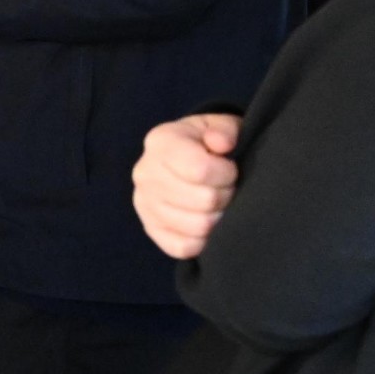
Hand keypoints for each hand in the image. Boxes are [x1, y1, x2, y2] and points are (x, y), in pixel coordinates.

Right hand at [135, 113, 245, 258]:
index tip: (230, 169)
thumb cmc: (206, 143)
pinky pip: (182, 247)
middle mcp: (145, 173)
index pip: (200, 169)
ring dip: (217, 218)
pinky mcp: (150, 229)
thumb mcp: (219, 126)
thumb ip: (225, 130)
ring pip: (197, 226)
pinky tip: (207, 223)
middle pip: (203, 200)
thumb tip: (221, 144)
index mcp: (160, 142)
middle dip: (226, 196)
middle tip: (227, 188)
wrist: (185, 159)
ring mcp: (144, 204)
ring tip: (218, 205)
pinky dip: (203, 240)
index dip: (226, 173)